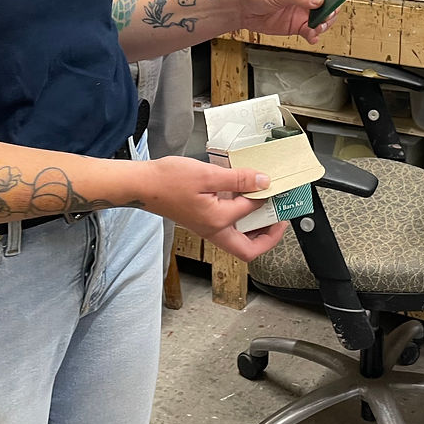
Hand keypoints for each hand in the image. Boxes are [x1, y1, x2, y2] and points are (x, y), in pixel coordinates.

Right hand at [139, 155, 282, 257]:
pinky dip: (241, 215)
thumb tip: (262, 182)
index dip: (265, 196)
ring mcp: (208, 227)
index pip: (252, 211)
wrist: (143, 185)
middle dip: (269, 237)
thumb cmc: (168, 181)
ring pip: (239, 238)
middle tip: (281, 219)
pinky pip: (228, 224)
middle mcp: (213, 230)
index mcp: (217, 222)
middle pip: (248, 249)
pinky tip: (243, 196)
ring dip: (256, 227)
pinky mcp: (203, 220)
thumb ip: (239, 179)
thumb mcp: (208, 175)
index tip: (272, 183)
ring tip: (268, 208)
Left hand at [235, 0, 337, 42]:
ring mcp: (304, 9)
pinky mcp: (298, 24)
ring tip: (315, 27)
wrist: (241, 7)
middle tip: (325, 16)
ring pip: (325, 17)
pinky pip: (313, 30)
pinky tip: (311, 36)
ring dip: (324, 24)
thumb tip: (320, 0)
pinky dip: (314, 35)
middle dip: (332, 10)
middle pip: (332, 1)